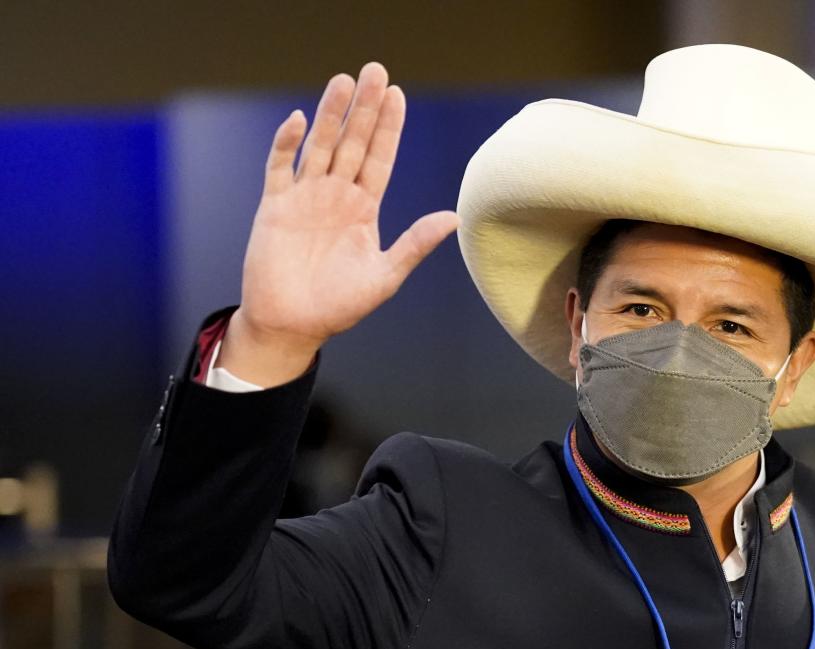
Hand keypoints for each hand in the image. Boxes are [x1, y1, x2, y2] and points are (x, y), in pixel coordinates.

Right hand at [219, 62, 458, 385]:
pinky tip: (300, 120)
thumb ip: (416, 244)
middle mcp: (336, 196)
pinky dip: (288, 143)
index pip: (380, 158)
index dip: (388, 128)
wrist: (293, 325)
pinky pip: (279, 167)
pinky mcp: (274, 207)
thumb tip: (454, 218)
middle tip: (374, 70)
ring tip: (343, 81)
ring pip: (320, 146)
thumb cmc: (340, 305)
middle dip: (364, 108)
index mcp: (364, 208)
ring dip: (331, 115)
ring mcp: (304, 198)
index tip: (398, 95)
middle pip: (352, 142)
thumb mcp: (386, 275)